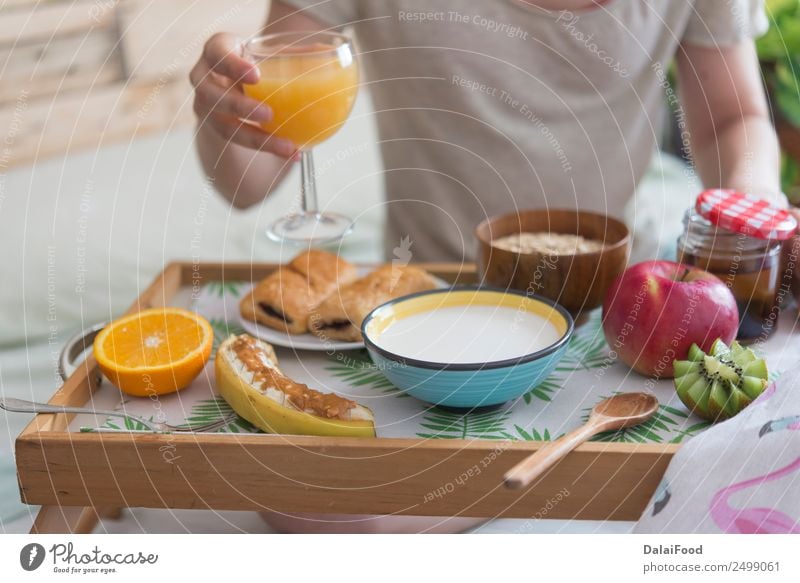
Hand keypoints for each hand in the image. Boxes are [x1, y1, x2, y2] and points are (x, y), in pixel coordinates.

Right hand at [190, 32, 296, 156]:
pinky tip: (291, 152)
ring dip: (255, 137)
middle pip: (210, 94)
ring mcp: (207, 105)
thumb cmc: (258, 61)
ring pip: (223, 125)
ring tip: (286, 146)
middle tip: (268, 114)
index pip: (217, 52)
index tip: (256, 76)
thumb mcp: (270, 52)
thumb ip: (295, 54)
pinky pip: (238, 142)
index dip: (232, 65)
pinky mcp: (218, 127)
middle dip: (239, 106)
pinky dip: (266, 148)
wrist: (244, 82)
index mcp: (217, 50)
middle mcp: (205, 77)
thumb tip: (327, 54)